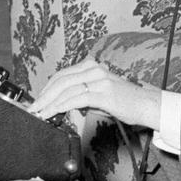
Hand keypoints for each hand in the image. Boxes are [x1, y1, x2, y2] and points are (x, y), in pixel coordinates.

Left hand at [29, 57, 162, 129]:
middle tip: (33, 108)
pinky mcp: (103, 93)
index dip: (47, 88)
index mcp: (92, 67)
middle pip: (60, 80)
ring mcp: (99, 80)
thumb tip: (64, 104)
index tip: (38, 100)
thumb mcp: (100, 94)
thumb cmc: (126, 102)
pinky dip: (60, 106)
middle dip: (44, 96)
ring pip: (65, 89)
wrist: (147, 106)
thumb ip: (82, 95)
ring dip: (49, 103)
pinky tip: (53, 113)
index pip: (63, 75)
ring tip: (40, 113)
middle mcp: (94, 69)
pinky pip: (76, 99)